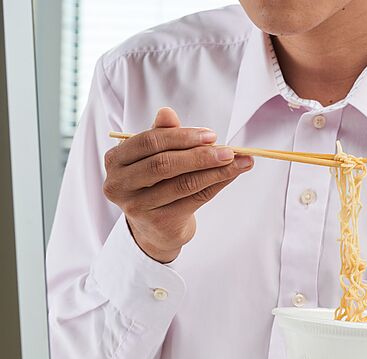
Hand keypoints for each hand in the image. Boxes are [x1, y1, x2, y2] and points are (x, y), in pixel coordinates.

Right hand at [102, 107, 253, 262]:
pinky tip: (232, 176)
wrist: (155, 227)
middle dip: (200, 155)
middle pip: (164, 164)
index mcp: (115, 160)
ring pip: (183, 184)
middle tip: (229, 151)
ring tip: (240, 163)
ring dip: (216, 171)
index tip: (211, 135)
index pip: (149, 142)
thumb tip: (167, 112)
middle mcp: (120, 184)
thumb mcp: (154, 157)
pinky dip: (217, 185)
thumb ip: (161, 135)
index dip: (181, 137)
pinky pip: (195, 200)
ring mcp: (137, 206)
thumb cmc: (155, 183)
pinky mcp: (159, 222)